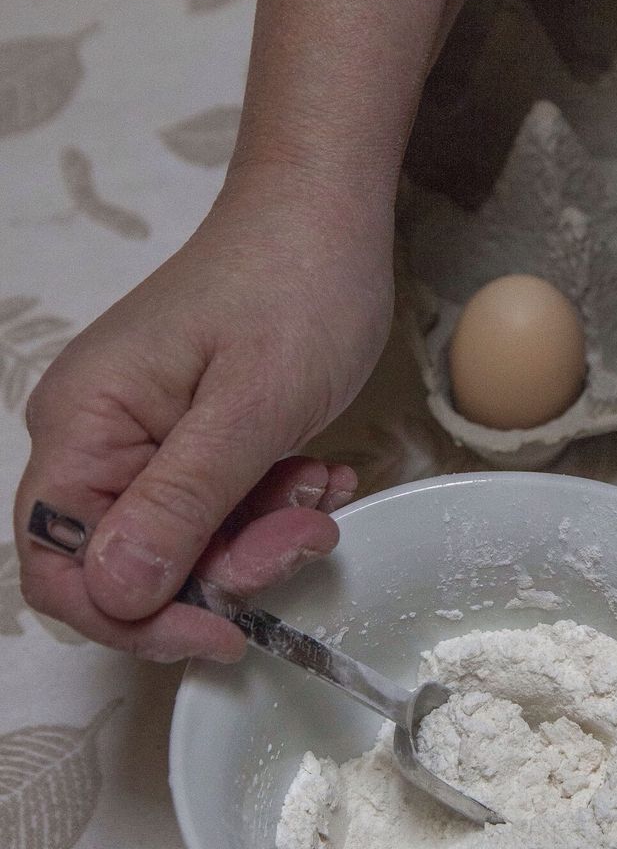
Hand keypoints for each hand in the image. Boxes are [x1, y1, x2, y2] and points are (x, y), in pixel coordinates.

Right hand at [15, 173, 391, 660]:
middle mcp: (97, 442)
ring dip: (263, 537)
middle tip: (302, 531)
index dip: (133, 620)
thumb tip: (116, 594)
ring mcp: (144, 444)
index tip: (223, 630)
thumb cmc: (291, 286)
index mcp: (83, 426)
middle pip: (133, 567)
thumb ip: (182, 503)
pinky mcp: (190, 444)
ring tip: (319, 486)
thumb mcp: (249, 406)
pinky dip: (272, 511)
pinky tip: (319, 473)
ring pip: (189, 548)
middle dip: (227, 570)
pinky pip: (220, 514)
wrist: (326, 218)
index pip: (59, 567)